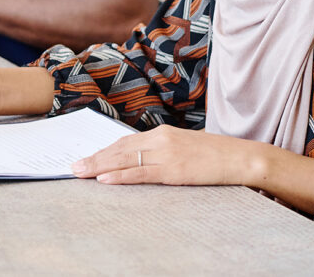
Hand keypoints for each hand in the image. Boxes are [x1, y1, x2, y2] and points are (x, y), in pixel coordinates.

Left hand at [71, 124, 262, 186]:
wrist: (239, 158)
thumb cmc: (213, 155)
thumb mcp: (182, 147)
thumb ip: (161, 151)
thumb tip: (140, 159)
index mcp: (161, 133)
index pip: (124, 142)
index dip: (104, 151)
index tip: (87, 157)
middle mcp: (160, 140)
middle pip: (119, 149)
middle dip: (95, 158)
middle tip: (74, 166)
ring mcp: (166, 154)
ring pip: (125, 160)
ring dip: (100, 167)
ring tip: (81, 172)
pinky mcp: (174, 170)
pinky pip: (141, 173)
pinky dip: (120, 176)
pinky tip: (105, 179)